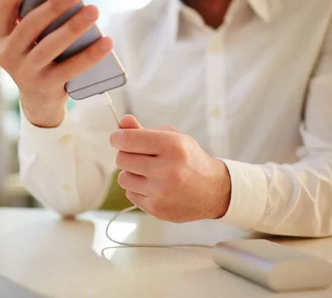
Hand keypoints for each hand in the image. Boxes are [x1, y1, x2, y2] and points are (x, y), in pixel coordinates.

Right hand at [0, 0, 113, 127]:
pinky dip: (91, 54)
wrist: (38, 100)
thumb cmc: (37, 55)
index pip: (4, 6)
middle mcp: (7, 54)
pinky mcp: (46, 87)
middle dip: (53, 6)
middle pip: (30, 25)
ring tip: (94, 11)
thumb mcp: (29, 38)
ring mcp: (25, 73)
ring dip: (74, 27)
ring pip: (50, 46)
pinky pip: (72, 68)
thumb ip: (39, 17)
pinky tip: (106, 41)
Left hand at [110, 115, 231, 222]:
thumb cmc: (190, 159)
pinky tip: (155, 186)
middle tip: (140, 156)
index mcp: (172, 146)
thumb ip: (144, 131)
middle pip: (122, 159)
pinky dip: (138, 189)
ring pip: (123, 178)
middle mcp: (167, 169)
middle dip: (126, 155)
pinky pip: (130, 194)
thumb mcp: (174, 138)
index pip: (127, 140)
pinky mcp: (156, 208)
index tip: (118, 138)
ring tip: (149, 173)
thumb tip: (121, 122)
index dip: (117, 138)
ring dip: (131, 173)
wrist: (213, 191)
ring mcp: (161, 192)